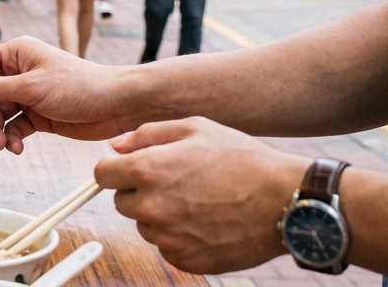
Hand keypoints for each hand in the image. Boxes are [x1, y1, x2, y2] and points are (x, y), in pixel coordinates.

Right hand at [0, 37, 130, 151]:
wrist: (116, 106)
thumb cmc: (81, 85)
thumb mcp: (32, 86)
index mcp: (17, 54)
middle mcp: (19, 72)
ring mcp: (28, 95)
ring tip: (1, 143)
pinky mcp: (37, 115)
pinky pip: (14, 127)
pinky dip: (11, 138)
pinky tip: (15, 146)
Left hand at [95, 117, 304, 273]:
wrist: (285, 201)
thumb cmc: (243, 160)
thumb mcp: (195, 128)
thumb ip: (147, 134)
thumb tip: (116, 146)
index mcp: (149, 169)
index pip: (102, 174)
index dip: (116, 169)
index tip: (130, 169)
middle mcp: (153, 206)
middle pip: (121, 202)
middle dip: (139, 191)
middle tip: (174, 183)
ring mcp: (169, 237)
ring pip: (145, 226)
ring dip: (160, 215)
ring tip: (197, 201)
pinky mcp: (186, 260)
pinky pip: (167, 247)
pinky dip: (179, 237)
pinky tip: (206, 221)